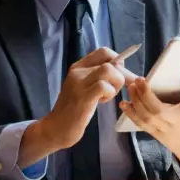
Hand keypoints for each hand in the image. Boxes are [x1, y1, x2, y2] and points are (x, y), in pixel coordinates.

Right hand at [19, 47, 135, 166]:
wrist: (56, 128)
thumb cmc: (75, 109)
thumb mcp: (85, 87)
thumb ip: (99, 76)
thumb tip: (123, 69)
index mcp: (79, 66)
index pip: (104, 52)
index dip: (117, 61)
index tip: (119, 75)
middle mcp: (78, 71)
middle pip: (110, 61)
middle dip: (122, 75)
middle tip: (121, 88)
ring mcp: (79, 83)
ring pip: (108, 70)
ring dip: (116, 83)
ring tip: (109, 95)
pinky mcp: (82, 97)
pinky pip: (103, 86)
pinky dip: (109, 93)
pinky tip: (102, 102)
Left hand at [119, 61, 179, 173]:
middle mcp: (178, 121)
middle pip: (159, 108)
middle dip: (147, 94)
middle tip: (140, 78)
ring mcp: (164, 128)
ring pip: (146, 115)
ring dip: (136, 100)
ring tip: (131, 85)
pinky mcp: (155, 132)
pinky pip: (140, 123)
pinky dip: (131, 113)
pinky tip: (124, 102)